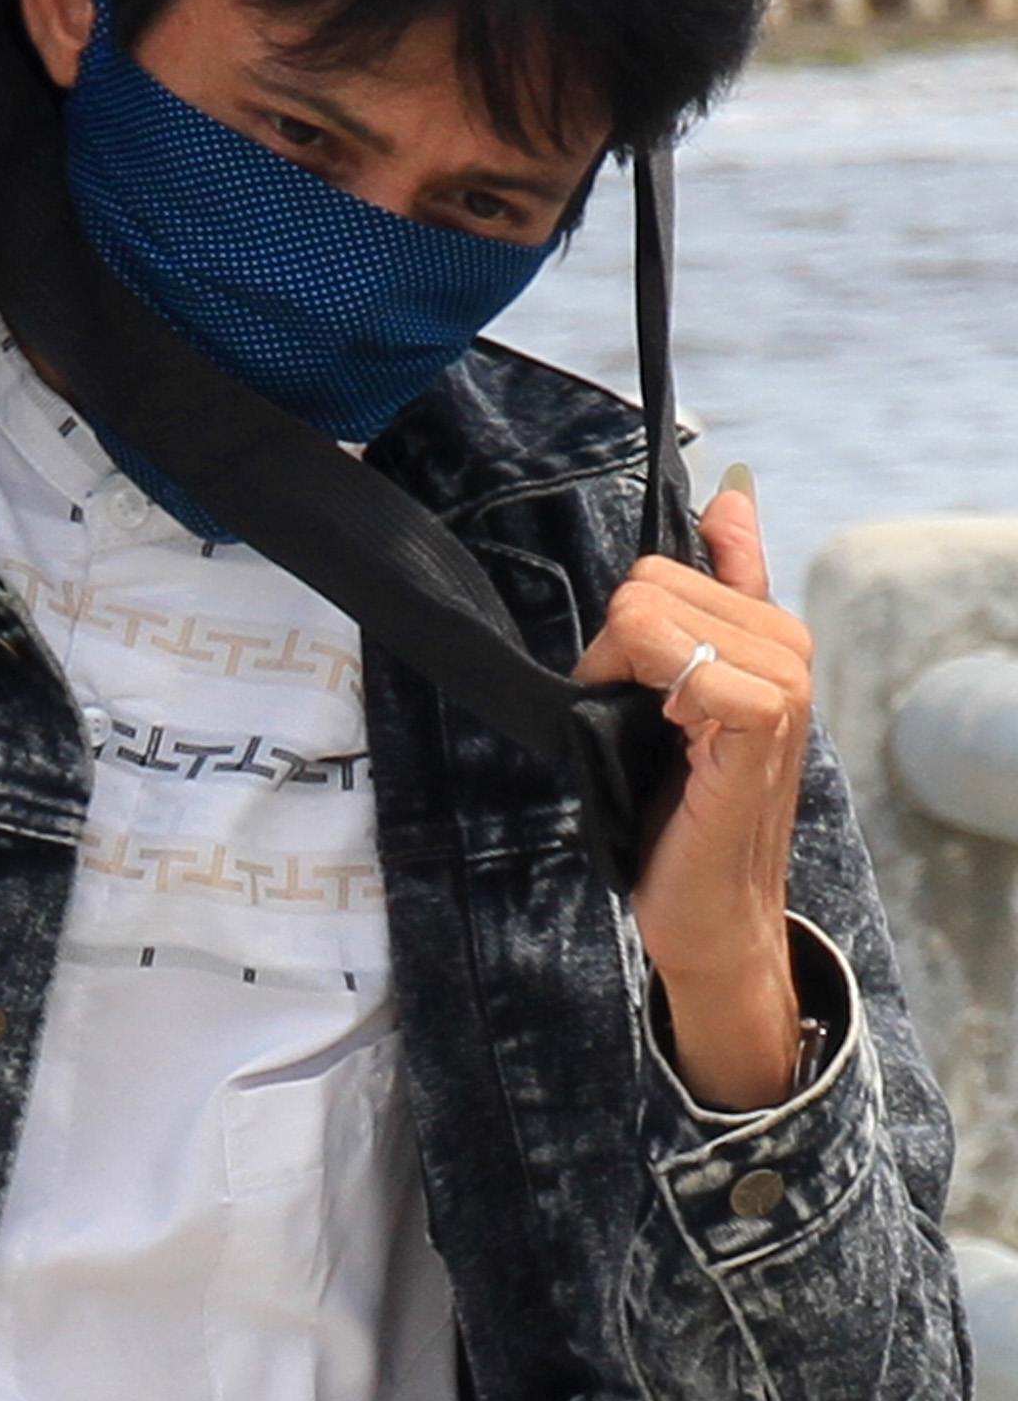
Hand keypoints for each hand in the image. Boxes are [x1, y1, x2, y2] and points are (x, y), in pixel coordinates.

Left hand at [580, 474, 813, 1107]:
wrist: (707, 906)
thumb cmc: (680, 802)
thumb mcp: (680, 686)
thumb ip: (709, 594)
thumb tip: (730, 494)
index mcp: (766, 631)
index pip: (657, 570)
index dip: (621, 633)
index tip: (640, 686)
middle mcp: (787, 649)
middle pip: (642, 588)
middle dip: (613, 656)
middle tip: (644, 723)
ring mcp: (785, 688)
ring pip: (649, 619)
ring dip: (623, 682)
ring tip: (660, 739)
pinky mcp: (768, 728)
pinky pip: (693, 669)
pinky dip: (662, 702)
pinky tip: (679, 747)